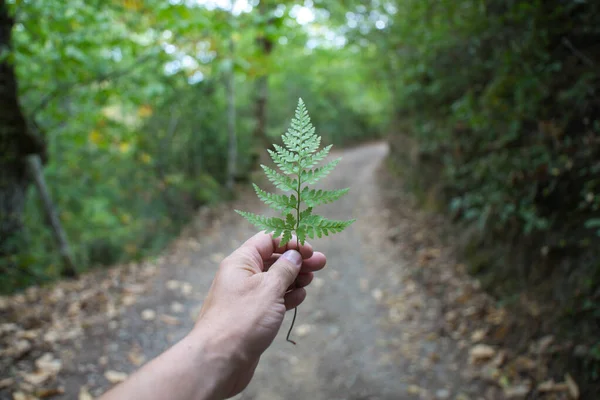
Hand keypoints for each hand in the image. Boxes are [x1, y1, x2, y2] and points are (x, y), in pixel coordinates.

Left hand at [193, 232, 326, 397]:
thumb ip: (285, 269)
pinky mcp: (251, 316)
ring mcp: (246, 297)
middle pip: (273, 259)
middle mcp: (242, 276)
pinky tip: (299, 297)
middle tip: (321, 263)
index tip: (309, 250)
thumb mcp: (269, 288)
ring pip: (274, 280)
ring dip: (294, 278)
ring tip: (310, 280)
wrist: (219, 360)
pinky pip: (272, 299)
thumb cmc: (242, 319)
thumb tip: (294, 254)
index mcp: (241, 262)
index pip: (267, 240)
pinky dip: (286, 296)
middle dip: (297, 260)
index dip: (290, 241)